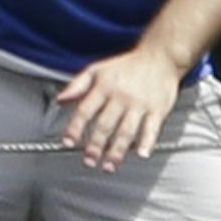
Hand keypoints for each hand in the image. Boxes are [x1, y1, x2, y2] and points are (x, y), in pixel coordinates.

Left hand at [55, 38, 180, 168]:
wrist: (161, 55)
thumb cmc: (127, 65)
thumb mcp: (98, 69)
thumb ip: (77, 85)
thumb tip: (60, 99)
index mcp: (104, 87)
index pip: (85, 110)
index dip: (74, 127)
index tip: (68, 142)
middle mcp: (121, 96)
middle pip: (105, 125)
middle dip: (95, 145)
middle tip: (89, 161)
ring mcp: (140, 103)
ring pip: (126, 130)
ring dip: (117, 151)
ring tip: (109, 165)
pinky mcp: (158, 109)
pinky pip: (152, 128)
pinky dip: (147, 142)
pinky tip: (141, 154)